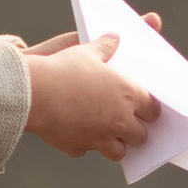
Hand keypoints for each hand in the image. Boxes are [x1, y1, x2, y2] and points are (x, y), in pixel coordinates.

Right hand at [24, 30, 159, 162]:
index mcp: (128, 95)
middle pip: (140, 135)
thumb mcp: (86, 51)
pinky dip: (84, 143)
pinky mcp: (78, 147)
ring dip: (115, 143)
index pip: (153, 110)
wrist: (33, 92)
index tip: (146, 109)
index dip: (150, 110)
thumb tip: (114, 37)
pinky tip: (75, 132)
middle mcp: (119, 121)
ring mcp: (99, 138)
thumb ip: (105, 46)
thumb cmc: (63, 69)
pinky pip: (86, 149)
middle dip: (135, 130)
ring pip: (118, 151)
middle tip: (128, 123)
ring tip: (106, 132)